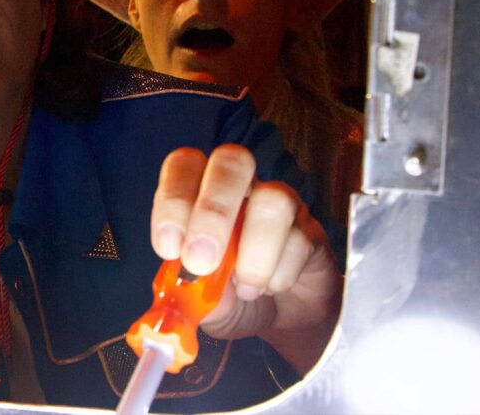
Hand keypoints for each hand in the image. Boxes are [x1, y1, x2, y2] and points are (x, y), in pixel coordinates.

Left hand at [150, 144, 340, 371]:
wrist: (280, 318)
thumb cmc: (228, 296)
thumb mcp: (196, 299)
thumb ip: (183, 292)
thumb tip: (174, 296)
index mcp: (201, 190)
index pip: (185, 164)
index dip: (173, 199)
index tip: (169, 249)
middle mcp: (242, 187)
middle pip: (232, 161)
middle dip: (212, 213)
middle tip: (200, 263)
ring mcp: (281, 203)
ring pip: (273, 199)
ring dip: (253, 252)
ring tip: (244, 290)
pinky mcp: (311, 231)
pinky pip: (300, 240)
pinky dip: (280, 275)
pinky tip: (270, 290)